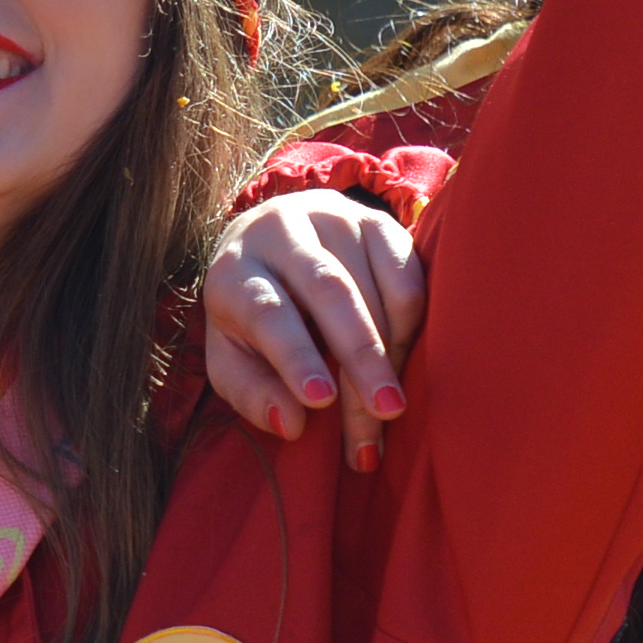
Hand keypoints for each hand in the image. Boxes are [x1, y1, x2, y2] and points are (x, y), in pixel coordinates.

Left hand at [200, 182, 423, 467]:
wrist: (270, 240)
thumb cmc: (249, 317)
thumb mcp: (232, 358)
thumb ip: (252, 393)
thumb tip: (293, 425)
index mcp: (235, 269)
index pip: (267, 311)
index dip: (295, 357)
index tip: (321, 402)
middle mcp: (280, 230)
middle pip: (329, 290)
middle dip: (360, 355)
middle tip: (385, 411)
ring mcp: (333, 217)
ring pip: (373, 284)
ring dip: (390, 349)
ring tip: (392, 403)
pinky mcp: (376, 219)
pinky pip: (407, 271)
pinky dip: (411, 321)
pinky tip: (404, 359)